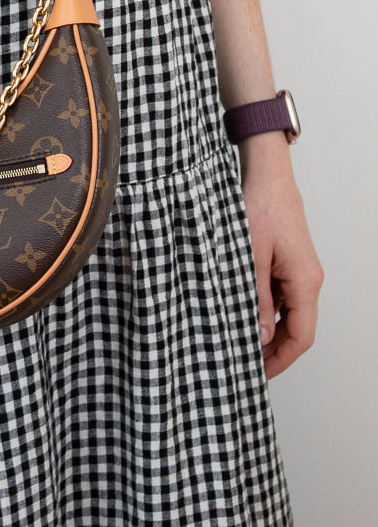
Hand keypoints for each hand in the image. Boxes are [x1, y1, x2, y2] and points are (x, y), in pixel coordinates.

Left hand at [241, 139, 323, 378]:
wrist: (267, 175)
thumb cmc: (260, 207)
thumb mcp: (250, 256)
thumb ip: (257, 299)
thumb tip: (260, 336)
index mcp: (305, 281)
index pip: (301, 337)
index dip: (281, 360)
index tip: (258, 374)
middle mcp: (309, 279)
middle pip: (298, 329)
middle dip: (274, 351)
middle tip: (245, 365)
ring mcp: (302, 271)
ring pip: (292, 314)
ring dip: (271, 332)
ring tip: (241, 344)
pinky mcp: (291, 263)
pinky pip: (285, 297)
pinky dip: (269, 312)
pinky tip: (246, 315)